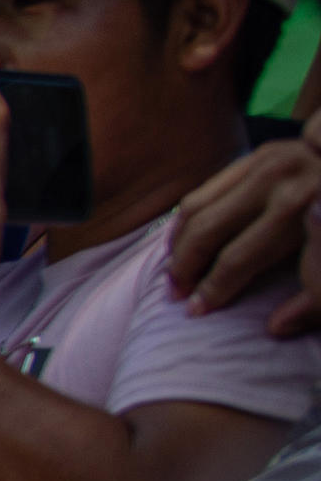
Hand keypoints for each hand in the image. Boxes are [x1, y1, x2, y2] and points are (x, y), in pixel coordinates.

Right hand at [168, 135, 320, 335]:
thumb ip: (314, 299)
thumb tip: (275, 328)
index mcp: (294, 209)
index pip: (237, 259)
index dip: (213, 289)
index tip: (195, 310)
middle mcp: (273, 181)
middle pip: (207, 231)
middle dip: (184, 267)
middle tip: (175, 293)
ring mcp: (262, 162)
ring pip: (196, 206)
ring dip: (178, 242)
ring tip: (175, 269)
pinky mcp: (258, 153)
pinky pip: (207, 188)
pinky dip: (190, 218)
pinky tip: (187, 240)